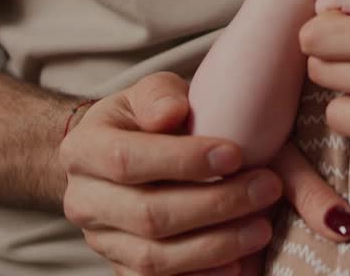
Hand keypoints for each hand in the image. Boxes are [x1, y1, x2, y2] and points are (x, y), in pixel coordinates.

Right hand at [60, 72, 349, 274]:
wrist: (119, 156)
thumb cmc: (145, 118)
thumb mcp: (150, 92)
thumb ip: (159, 95)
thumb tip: (172, 113)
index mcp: (84, 149)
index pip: (127, 160)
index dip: (182, 161)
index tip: (236, 155)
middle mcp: (83, 200)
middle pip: (147, 215)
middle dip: (215, 205)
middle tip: (267, 189)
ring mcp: (100, 240)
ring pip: (154, 257)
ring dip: (215, 246)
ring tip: (262, 227)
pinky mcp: (122, 267)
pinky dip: (201, 274)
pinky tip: (239, 261)